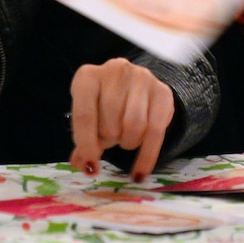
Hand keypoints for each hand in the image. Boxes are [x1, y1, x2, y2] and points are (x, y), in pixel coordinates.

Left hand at [70, 58, 174, 181]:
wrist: (135, 86)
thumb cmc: (104, 104)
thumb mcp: (90, 118)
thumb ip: (83, 141)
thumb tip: (81, 163)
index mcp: (88, 76)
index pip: (84, 115)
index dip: (86, 145)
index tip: (91, 167)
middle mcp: (115, 70)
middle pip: (110, 122)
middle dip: (109, 138)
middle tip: (110, 137)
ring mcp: (141, 77)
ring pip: (133, 126)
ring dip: (127, 142)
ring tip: (124, 137)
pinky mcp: (162, 91)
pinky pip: (156, 131)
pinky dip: (147, 157)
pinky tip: (140, 172)